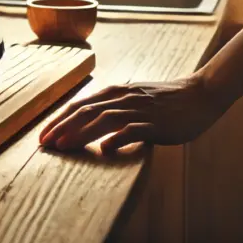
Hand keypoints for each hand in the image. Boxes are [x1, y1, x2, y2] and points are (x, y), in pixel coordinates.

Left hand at [38, 75, 228, 152]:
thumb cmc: (165, 100)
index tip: (43, 135)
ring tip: (64, 146)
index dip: (58, 120)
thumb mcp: (133, 98)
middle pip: (85, 111)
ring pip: (103, 119)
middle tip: (44, 143)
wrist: (200, 94)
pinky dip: (118, 139)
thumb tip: (91, 124)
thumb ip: (112, 108)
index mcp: (114, 92)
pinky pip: (133, 130)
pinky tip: (106, 149)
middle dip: (61, 127)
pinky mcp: (156, 123)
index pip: (78, 105)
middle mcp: (123, 98)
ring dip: (81, 133)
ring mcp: (139, 110)